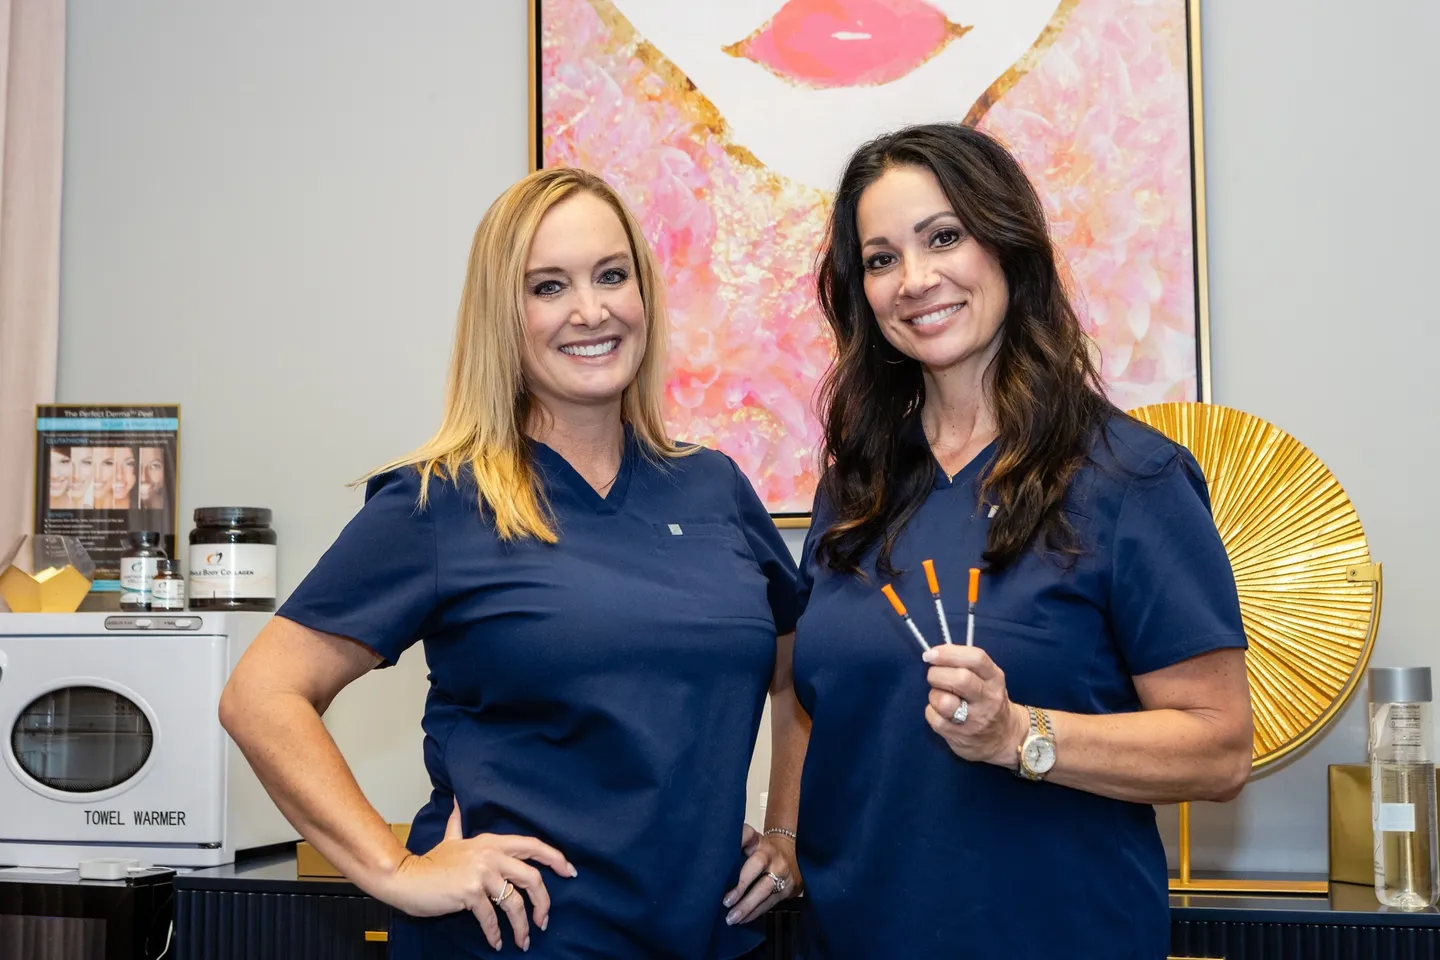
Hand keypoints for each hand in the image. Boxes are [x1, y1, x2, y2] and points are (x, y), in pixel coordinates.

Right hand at [382, 799, 576, 951]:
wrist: (406, 878)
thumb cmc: (431, 863)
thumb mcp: (450, 839)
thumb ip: (457, 823)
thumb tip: (455, 802)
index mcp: (492, 842)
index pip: (533, 846)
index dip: (555, 858)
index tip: (570, 872)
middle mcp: (491, 855)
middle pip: (532, 878)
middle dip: (544, 902)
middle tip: (544, 920)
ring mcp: (481, 873)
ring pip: (514, 902)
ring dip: (522, 926)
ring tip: (523, 940)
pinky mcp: (470, 892)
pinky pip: (491, 917)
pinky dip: (495, 933)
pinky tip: (497, 942)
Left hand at [722, 823, 802, 925]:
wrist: (791, 860)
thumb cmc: (758, 856)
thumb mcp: (749, 847)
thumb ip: (733, 854)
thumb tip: (705, 873)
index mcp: (756, 840)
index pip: (747, 834)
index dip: (737, 840)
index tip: (721, 852)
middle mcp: (769, 852)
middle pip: (757, 863)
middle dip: (741, 884)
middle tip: (726, 901)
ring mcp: (780, 870)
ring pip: (765, 887)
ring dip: (747, 904)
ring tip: (732, 917)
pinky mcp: (787, 888)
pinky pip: (770, 902)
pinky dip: (754, 912)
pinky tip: (742, 919)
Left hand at [922, 644, 1026, 766]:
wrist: (1004, 738)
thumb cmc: (987, 699)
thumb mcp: (988, 678)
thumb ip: (966, 664)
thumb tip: (934, 654)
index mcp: (995, 679)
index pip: (976, 659)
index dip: (949, 653)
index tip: (931, 654)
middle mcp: (988, 699)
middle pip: (959, 679)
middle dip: (937, 674)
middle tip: (934, 675)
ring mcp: (975, 720)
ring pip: (944, 701)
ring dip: (934, 695)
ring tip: (939, 696)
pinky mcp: (960, 736)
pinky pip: (934, 718)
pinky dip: (931, 711)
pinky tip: (940, 712)